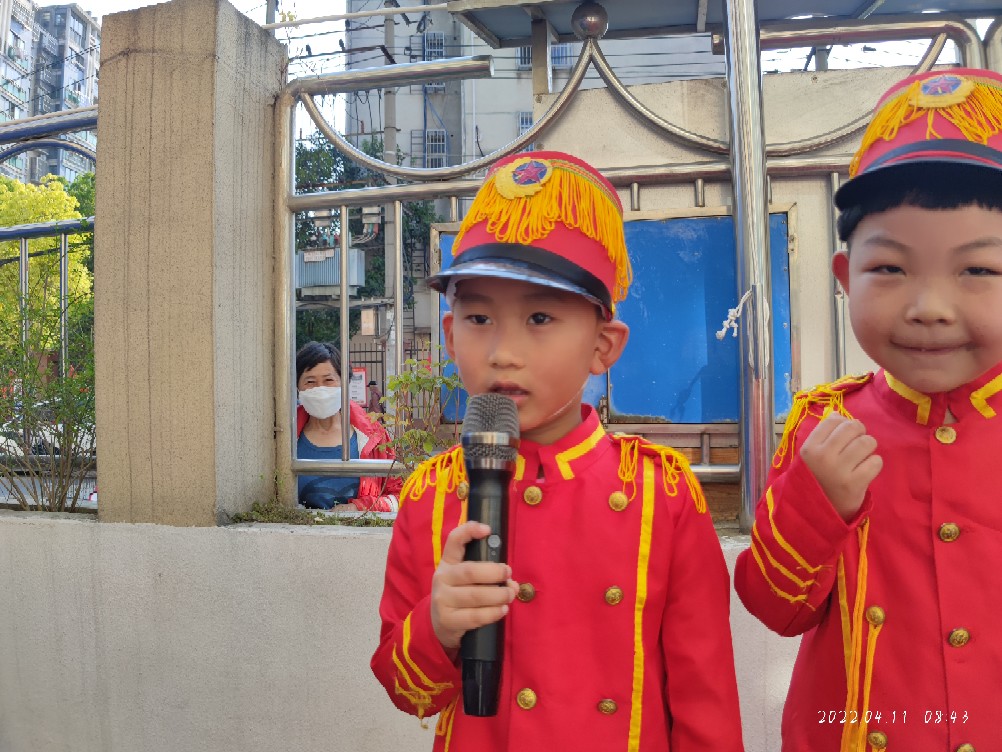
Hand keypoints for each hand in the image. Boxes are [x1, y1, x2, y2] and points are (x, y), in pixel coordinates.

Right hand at [430, 521, 518, 652]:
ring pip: (475, 595)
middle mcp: (442, 578)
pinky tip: (503, 610)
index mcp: (448, 562)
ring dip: (498, 595)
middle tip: (508, 573)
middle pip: (470, 571)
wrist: (439, 624)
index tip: (488, 530)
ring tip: (510, 594)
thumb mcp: (464, 579)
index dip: (469, 531)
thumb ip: (487, 575)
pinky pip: (474, 616)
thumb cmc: (459, 595)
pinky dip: (492, 613)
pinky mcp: (448, 620)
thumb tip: (512, 582)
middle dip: (494, 572)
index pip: (454, 541)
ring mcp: (443, 600)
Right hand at [799, 413, 882, 521]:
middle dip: (860, 433)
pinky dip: (874, 464)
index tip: (845, 435)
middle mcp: (823, 456)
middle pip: (853, 427)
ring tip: (862, 457)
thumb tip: (838, 413)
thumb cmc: (816, 479)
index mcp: (810, 448)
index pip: (834, 420)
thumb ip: (823, 435)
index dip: (844, 424)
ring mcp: (840, 470)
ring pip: (867, 442)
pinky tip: (866, 470)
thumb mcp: (810, 456)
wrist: (818, 511)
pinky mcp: (856, 483)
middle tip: (857, 444)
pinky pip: (876, 461)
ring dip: (869, 448)